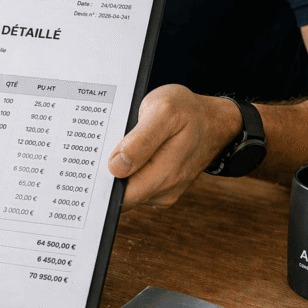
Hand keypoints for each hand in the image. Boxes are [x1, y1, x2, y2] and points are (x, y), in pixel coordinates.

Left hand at [107, 85, 242, 209]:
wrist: (214, 120)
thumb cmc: (189, 111)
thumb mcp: (164, 111)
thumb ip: (140, 140)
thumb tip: (117, 166)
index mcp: (164, 174)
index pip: (119, 197)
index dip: (102, 182)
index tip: (93, 163)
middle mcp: (164, 190)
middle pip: (120, 195)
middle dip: (107, 175)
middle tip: (105, 147)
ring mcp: (163, 191)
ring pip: (127, 190)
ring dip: (118, 171)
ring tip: (122, 145)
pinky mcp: (161, 188)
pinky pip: (136, 185)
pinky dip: (128, 170)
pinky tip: (131, 152)